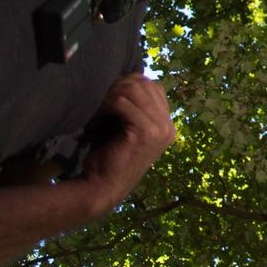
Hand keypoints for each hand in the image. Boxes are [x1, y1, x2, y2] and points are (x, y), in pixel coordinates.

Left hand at [78, 74, 174, 213]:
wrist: (103, 188)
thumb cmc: (110, 158)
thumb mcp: (127, 129)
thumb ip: (134, 108)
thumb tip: (127, 78)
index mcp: (167, 126)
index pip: (153, 87)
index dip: (130, 83)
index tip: (109, 93)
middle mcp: (169, 127)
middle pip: (145, 85)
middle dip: (120, 85)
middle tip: (101, 96)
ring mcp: (160, 129)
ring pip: (135, 90)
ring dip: (112, 93)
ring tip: (98, 104)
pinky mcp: (146, 132)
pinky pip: (124, 103)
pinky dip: (107, 103)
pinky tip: (98, 113)